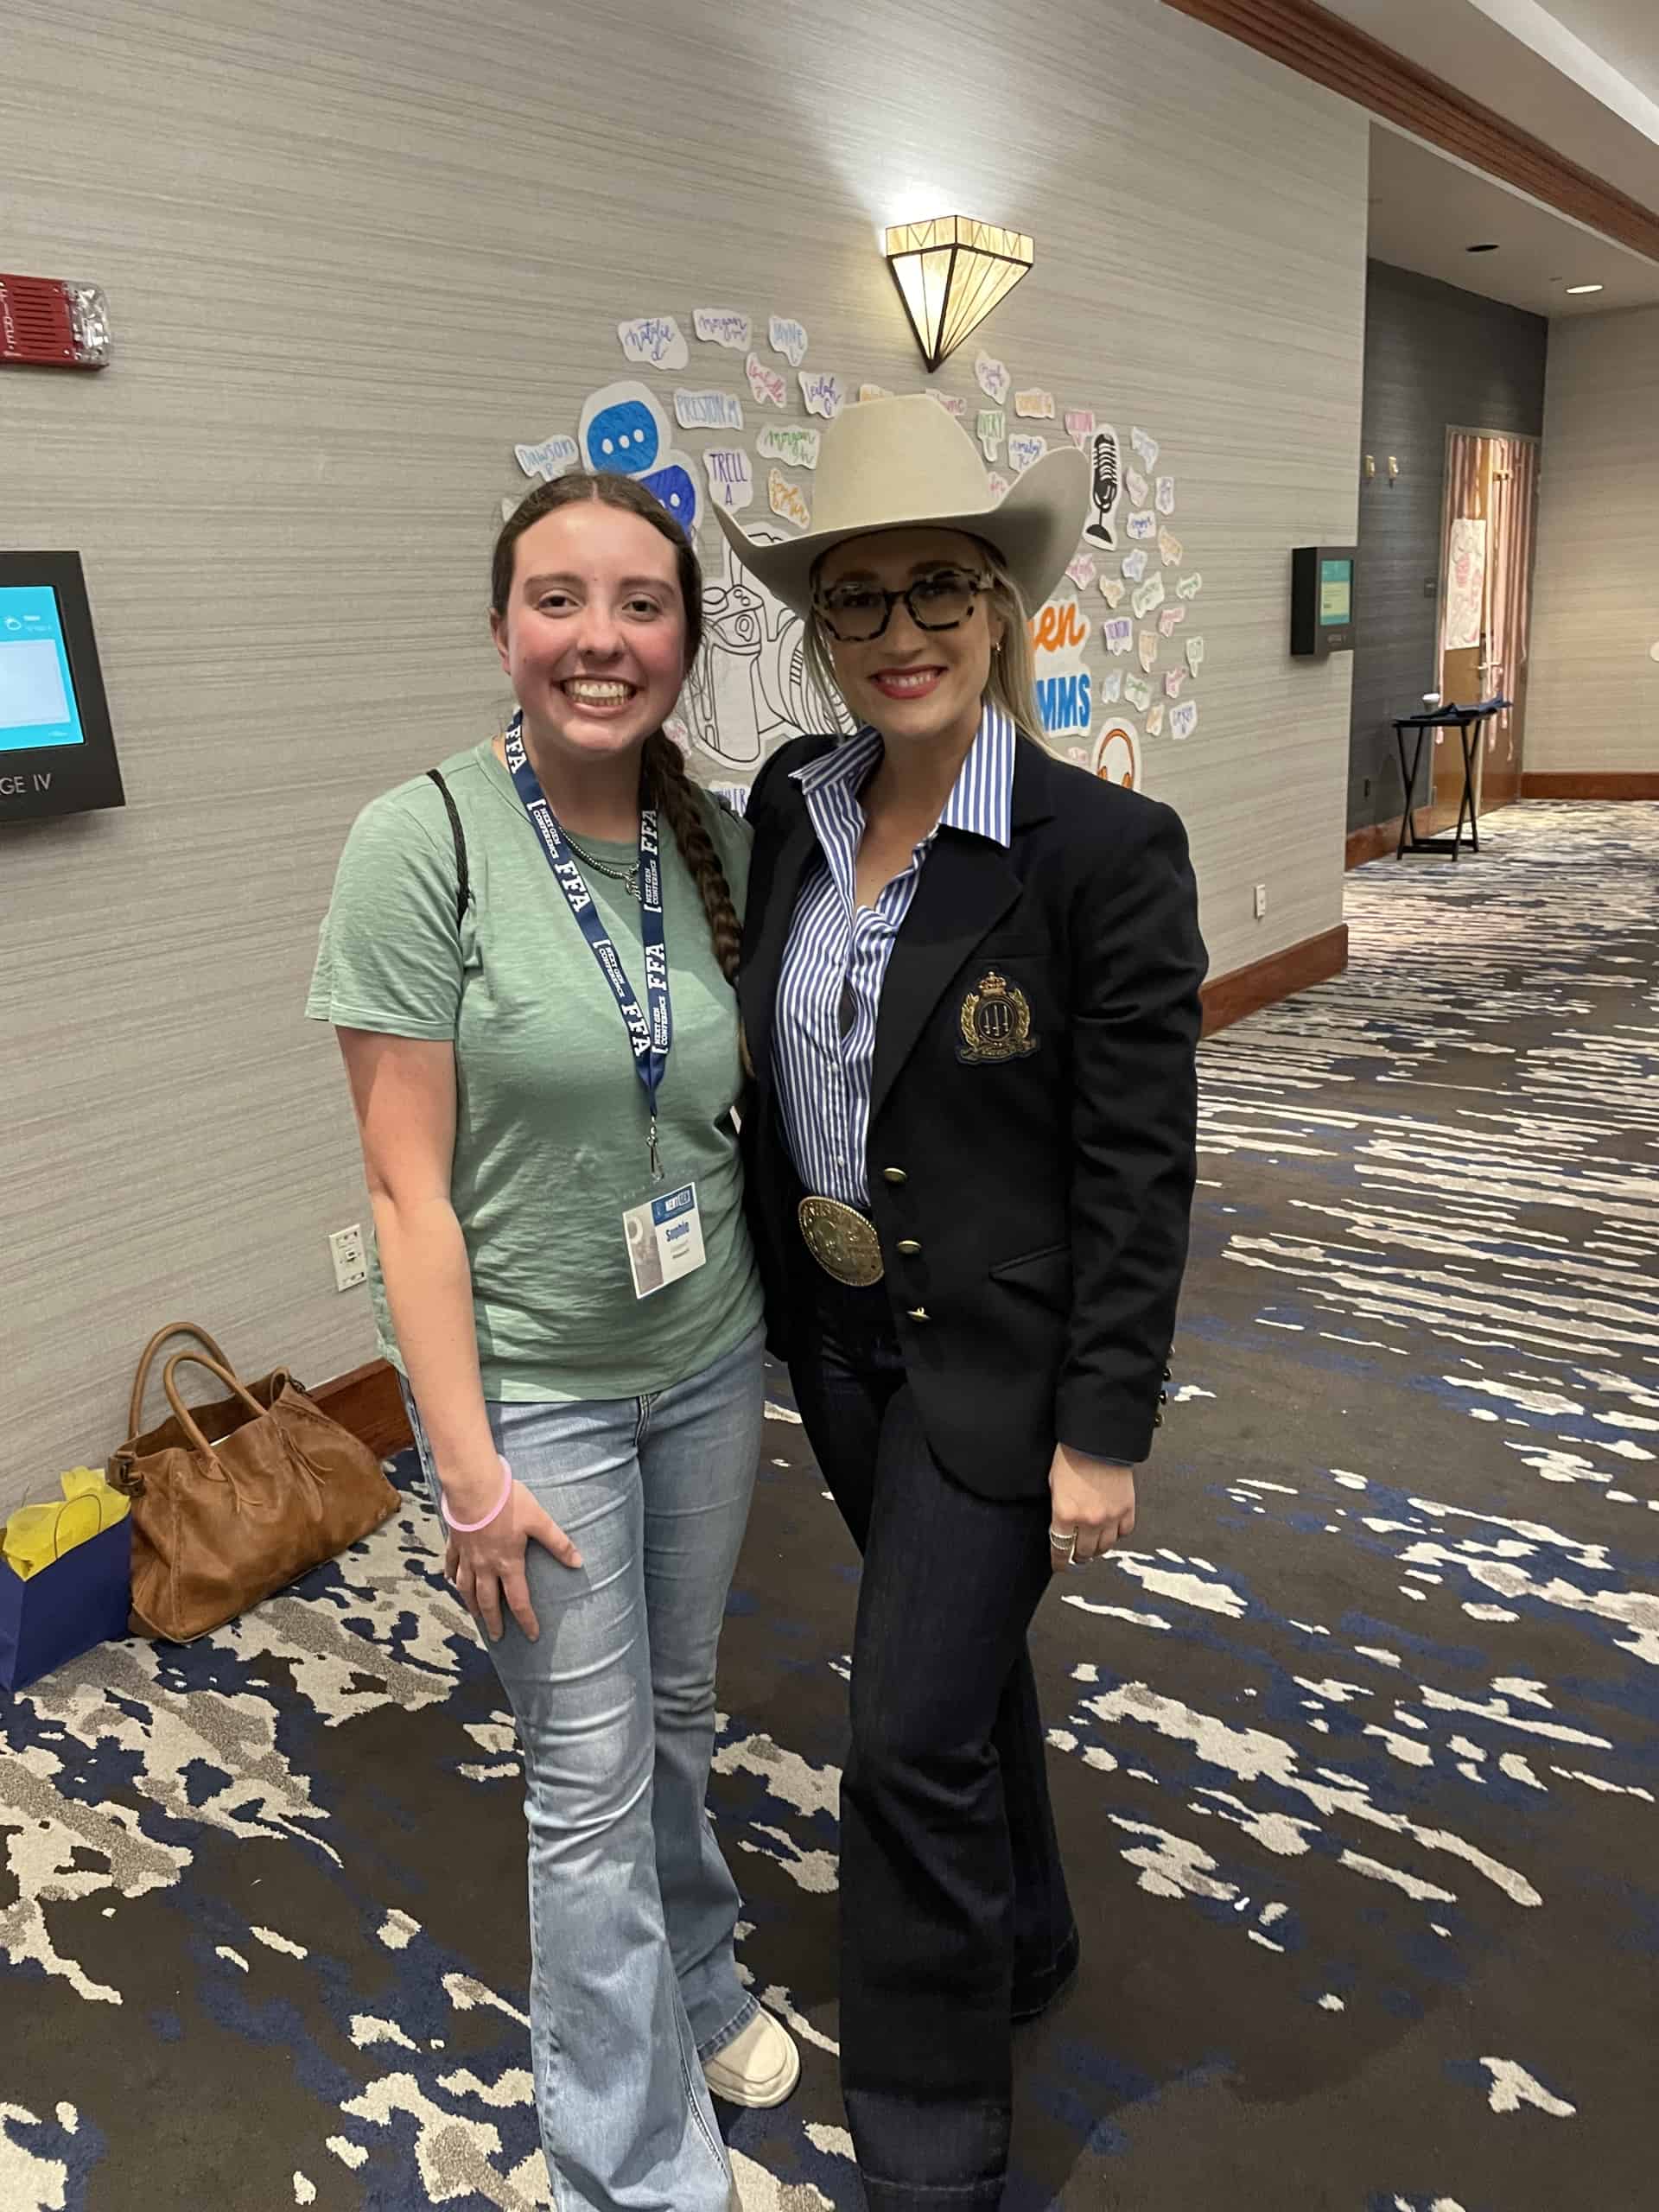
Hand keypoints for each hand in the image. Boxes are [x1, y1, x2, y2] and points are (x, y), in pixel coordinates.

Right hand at [443, 1479, 582, 1642]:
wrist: (474, 1486)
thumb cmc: (508, 1502)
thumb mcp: (539, 1521)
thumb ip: (558, 1543)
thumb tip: (578, 1562)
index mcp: (508, 1563)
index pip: (519, 1601)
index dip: (526, 1621)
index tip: (532, 1636)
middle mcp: (485, 1566)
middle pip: (488, 1601)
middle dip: (494, 1621)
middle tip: (497, 1637)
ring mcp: (467, 1555)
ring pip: (466, 1588)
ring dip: (471, 1604)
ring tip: (475, 1615)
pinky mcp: (455, 1541)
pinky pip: (451, 1564)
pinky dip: (451, 1575)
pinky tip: (451, 1581)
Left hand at [1047, 1444, 1135, 1574]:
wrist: (1098, 1440)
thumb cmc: (1072, 1455)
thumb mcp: (1054, 1484)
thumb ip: (1058, 1508)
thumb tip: (1060, 1524)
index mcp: (1065, 1513)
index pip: (1060, 1549)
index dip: (1059, 1561)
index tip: (1059, 1565)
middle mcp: (1088, 1520)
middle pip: (1083, 1552)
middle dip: (1078, 1555)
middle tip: (1077, 1553)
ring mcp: (1110, 1516)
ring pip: (1105, 1547)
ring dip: (1097, 1547)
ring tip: (1093, 1544)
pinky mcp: (1127, 1509)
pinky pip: (1124, 1532)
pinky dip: (1117, 1533)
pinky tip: (1111, 1529)